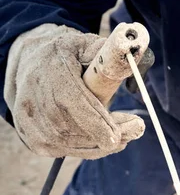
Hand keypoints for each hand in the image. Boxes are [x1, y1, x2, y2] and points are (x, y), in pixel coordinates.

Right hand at [4, 24, 146, 158]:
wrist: (28, 62)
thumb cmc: (63, 53)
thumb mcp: (84, 44)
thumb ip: (107, 54)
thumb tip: (131, 56)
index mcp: (50, 72)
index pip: (73, 103)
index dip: (97, 124)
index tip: (118, 136)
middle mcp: (34, 100)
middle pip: (76, 129)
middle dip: (109, 133)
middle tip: (136, 129)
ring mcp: (30, 123)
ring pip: (72, 144)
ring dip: (102, 143)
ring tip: (125, 134)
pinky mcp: (32, 139)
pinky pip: (66, 150)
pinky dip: (89, 149)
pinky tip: (104, 140)